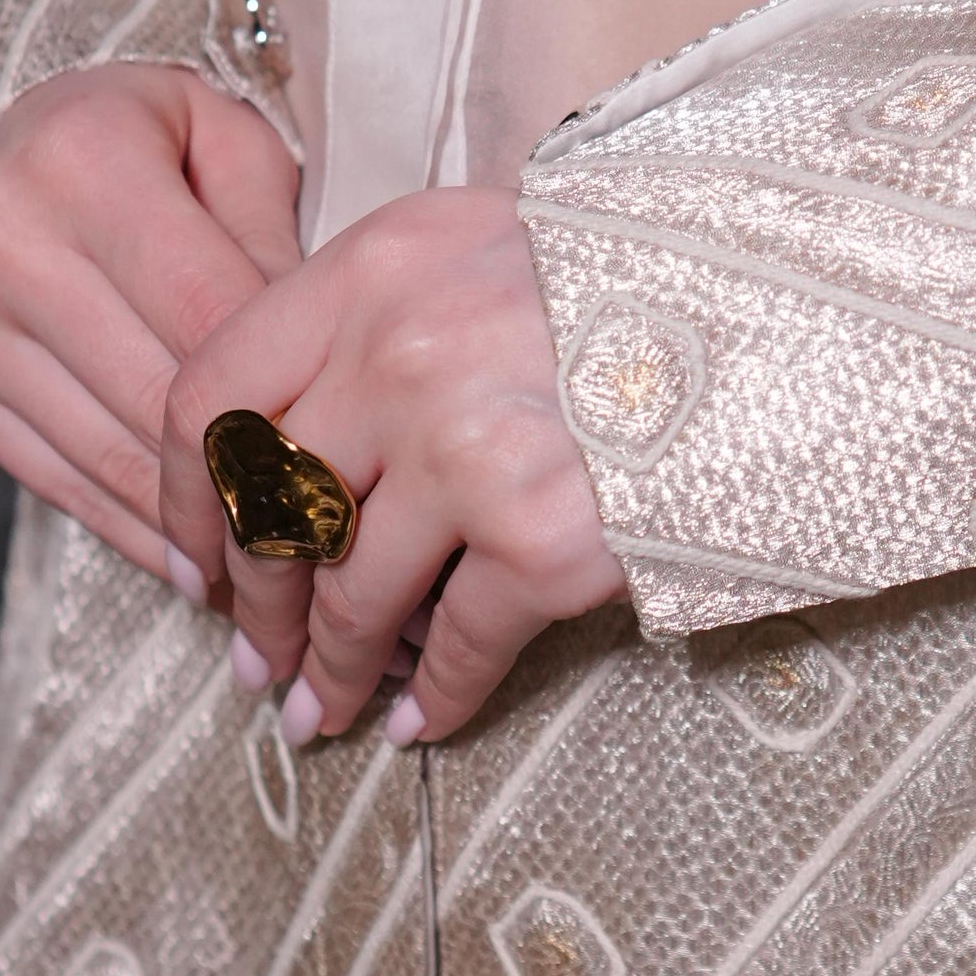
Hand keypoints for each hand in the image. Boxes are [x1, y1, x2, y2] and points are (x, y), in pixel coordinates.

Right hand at [0, 64, 300, 578]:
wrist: (5, 138)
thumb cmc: (149, 138)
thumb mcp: (229, 144)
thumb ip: (274, 240)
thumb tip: (309, 372)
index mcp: (82, 160)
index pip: (207, 312)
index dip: (286, 388)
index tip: (358, 448)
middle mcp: (1, 237)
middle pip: (157, 397)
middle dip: (252, 476)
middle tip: (336, 535)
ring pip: (108, 456)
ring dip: (198, 527)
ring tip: (279, 565)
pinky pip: (58, 480)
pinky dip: (136, 529)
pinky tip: (199, 561)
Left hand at [159, 187, 626, 744]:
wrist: (787, 315)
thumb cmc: (636, 281)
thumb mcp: (486, 250)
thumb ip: (383, 320)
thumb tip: (296, 449)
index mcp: (373, 271)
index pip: (214, 397)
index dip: (189, 501)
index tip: (196, 563)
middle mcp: (398, 358)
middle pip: (271, 513)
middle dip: (256, 607)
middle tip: (254, 663)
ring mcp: (468, 453)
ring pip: (351, 594)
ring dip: (327, 670)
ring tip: (318, 711)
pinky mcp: (545, 540)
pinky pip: (455, 646)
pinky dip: (432, 700)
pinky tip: (417, 725)